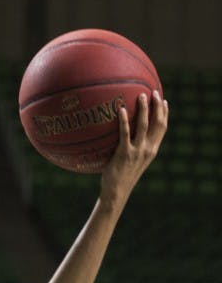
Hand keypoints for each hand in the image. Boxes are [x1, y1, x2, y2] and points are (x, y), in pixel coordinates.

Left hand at [101, 90, 167, 204]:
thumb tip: (127, 134)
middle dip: (157, 106)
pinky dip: (124, 121)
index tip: (163, 101)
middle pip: (157, 123)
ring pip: (144, 126)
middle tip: (153, 91)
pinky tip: (121, 110)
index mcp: (152, 150)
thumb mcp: (133, 160)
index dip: (164, 114)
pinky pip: (124, 134)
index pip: (162, 128)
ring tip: (140, 95)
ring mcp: (137, 151)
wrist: (117, 190)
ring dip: (144, 109)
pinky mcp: (124, 153)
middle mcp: (148, 149)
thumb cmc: (121, 175)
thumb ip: (134, 147)